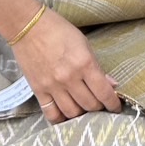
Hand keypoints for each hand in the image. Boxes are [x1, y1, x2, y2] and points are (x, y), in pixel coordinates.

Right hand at [12, 8, 123, 123]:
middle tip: (101, 105)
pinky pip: (51, 113)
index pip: (104, 92)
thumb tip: (112, 84)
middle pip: (89, 105)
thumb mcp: (84, 43)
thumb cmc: (59, 30)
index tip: (116, 107)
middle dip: (99, 108)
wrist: (28, 26)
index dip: (113, 103)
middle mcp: (69, 78)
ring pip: (72, 113)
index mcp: (84, 63)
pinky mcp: (38, 90)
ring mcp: (52, 86)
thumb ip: (97, 66)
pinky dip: (61, 118)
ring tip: (85, 109)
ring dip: (82, 114)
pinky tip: (66, 115)